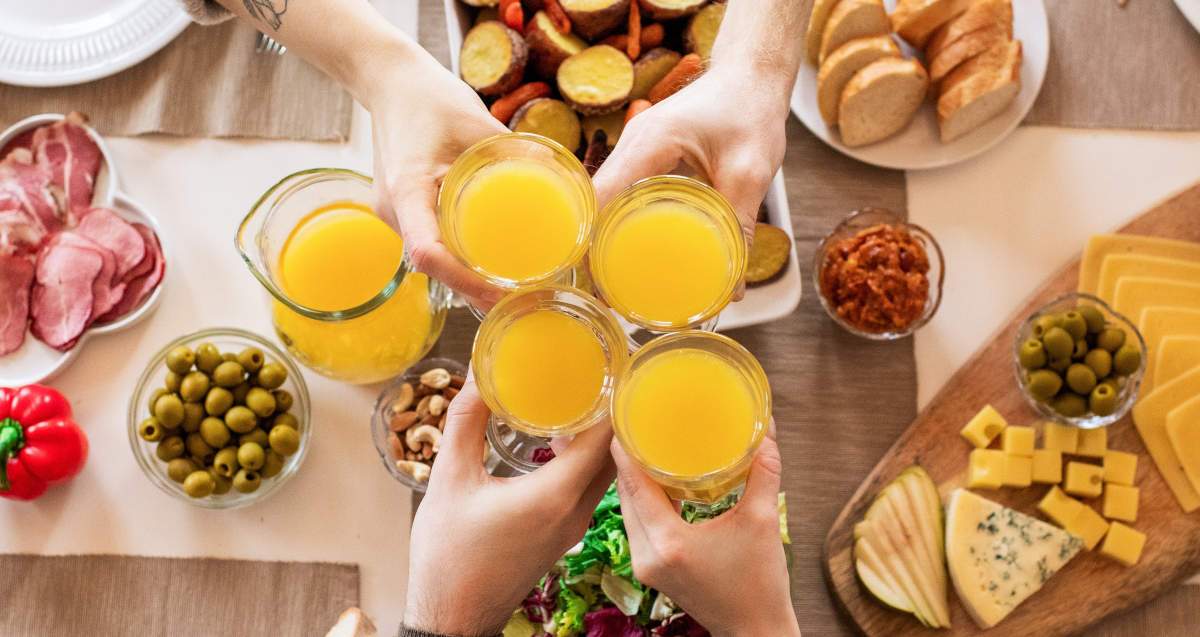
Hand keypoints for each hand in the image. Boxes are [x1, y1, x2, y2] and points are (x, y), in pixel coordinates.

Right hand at [366, 51, 508, 308]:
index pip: (428, 252)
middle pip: (433, 267)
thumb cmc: (429, 97)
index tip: (501, 291)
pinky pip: (430, 244)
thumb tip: (562, 174)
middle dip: (473, 289)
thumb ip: (515, 150)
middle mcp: (394, 211)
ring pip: (432, 260)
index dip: (463, 279)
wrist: (390, 83)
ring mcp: (394, 215)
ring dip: (466, 278)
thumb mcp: (476, 121)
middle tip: (522, 297)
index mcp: (406, 189)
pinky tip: (489, 265)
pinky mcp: (403, 212)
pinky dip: (458, 259)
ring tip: (512, 288)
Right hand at [404, 375, 614, 634]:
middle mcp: (576, 511)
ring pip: (603, 474)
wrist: (453, 616)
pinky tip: (562, 439)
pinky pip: (590, 489)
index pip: (606, 439)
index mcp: (556, 495)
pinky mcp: (563, 535)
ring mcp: (573, 527)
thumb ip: (465, 422)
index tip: (611, 367)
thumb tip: (480, 376)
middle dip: (611, 414)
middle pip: (614, 455)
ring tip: (582, 398)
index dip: (613, 400)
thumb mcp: (449, 480)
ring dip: (599, 439)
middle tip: (600, 374)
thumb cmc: (448, 554)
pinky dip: (586, 461)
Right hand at [592, 67, 789, 296]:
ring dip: (605, 237)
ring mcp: (634, 148)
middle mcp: (632, 143)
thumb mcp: (751, 171)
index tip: (596, 280)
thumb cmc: (751, 111)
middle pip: (596, 203)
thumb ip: (739, 226)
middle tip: (608, 293)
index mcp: (649, 143)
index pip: (600, 197)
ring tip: (617, 281)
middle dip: (595, 248)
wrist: (750, 77)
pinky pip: (622, 193)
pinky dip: (621, 222)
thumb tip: (732, 288)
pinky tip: (633, 251)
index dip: (590, 240)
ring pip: (605, 200)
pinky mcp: (643, 156)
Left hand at [612, 434, 800, 636]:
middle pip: (625, 496)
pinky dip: (642, 502)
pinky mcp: (650, 571)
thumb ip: (764, 472)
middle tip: (636, 425)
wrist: (755, 630)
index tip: (623, 419)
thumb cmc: (760, 582)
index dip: (625, 451)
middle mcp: (648, 555)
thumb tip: (768, 430)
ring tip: (645, 447)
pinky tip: (656, 482)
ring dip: (633, 482)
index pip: (633, 486)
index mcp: (669, 542)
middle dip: (628, 460)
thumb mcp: (763, 521)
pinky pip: (637, 526)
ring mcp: (645, 566)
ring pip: (628, 512)